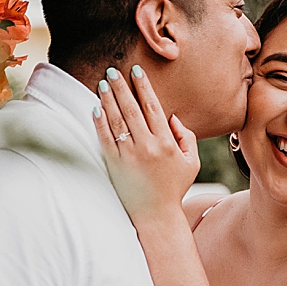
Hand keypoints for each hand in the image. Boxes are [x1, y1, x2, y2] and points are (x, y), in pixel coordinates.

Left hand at [90, 66, 199, 223]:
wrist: (156, 215)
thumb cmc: (174, 186)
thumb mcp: (191, 161)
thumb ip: (186, 136)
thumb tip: (172, 116)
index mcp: (166, 142)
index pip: (153, 107)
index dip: (143, 87)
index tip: (136, 71)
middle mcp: (147, 146)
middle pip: (131, 109)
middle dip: (121, 87)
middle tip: (113, 70)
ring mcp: (129, 156)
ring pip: (117, 121)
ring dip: (108, 100)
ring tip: (102, 84)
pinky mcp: (115, 165)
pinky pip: (105, 139)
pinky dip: (99, 123)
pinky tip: (95, 109)